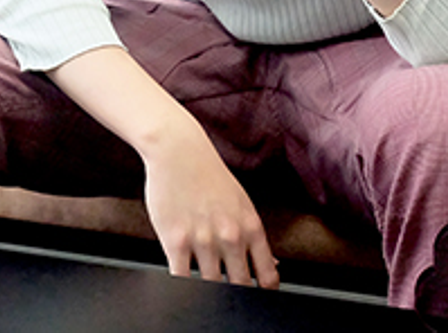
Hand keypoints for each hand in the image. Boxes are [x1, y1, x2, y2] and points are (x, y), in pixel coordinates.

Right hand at [142, 118, 279, 288]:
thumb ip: (255, 238)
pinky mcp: (175, 241)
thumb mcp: (242, 203)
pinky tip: (185, 283)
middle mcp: (231, 237)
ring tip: (206, 288)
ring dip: (210, 290)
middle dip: (237, 297)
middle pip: (241, 287)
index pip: (268, 277)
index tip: (257, 297)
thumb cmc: (208, 174)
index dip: (264, 293)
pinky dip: (185, 286)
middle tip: (231, 297)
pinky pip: (182, 279)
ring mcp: (203, 241)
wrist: (178, 150)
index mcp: (252, 228)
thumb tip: (272, 266)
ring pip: (212, 287)